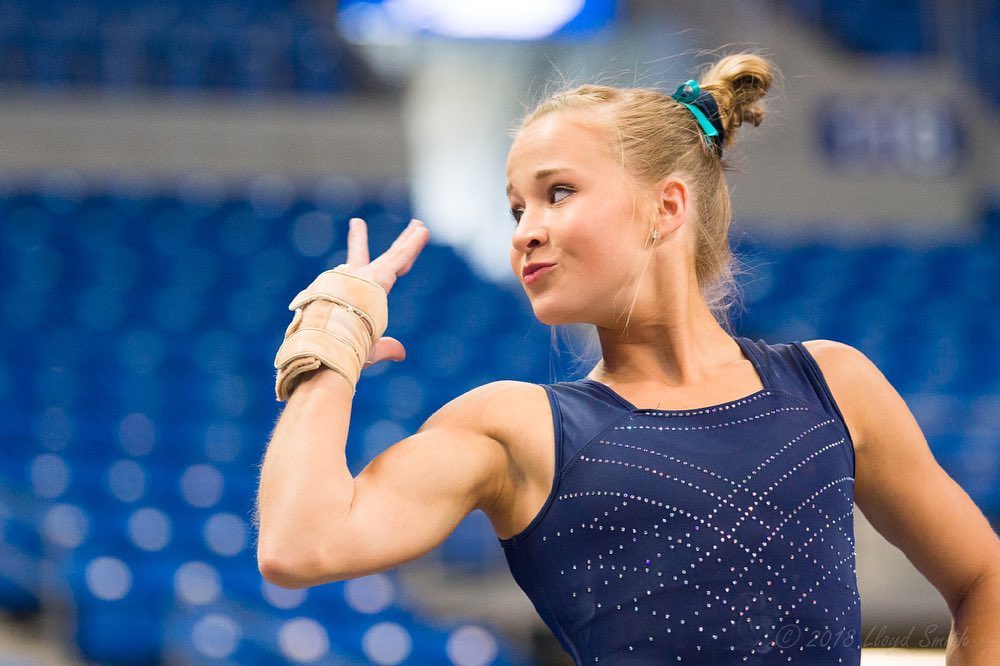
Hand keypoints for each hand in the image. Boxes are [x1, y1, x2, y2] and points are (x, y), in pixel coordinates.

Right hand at [344, 217, 429, 367]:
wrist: (327, 341)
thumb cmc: (341, 348)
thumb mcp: (368, 348)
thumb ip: (386, 348)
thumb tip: (402, 353)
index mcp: (353, 298)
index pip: (361, 280)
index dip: (359, 269)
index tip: (352, 254)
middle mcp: (357, 283)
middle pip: (380, 260)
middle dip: (387, 245)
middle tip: (370, 224)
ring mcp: (366, 277)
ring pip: (395, 256)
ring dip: (409, 240)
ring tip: (420, 225)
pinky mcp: (377, 277)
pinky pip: (400, 257)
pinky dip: (413, 244)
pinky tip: (423, 231)